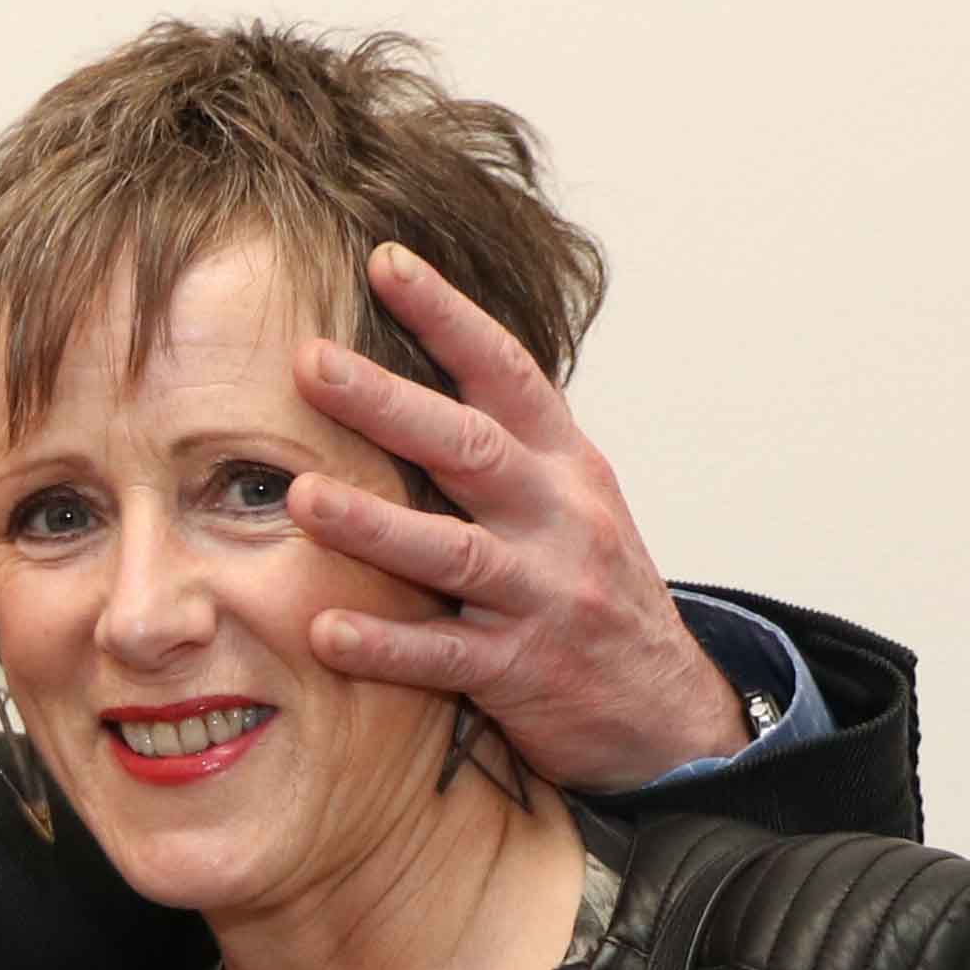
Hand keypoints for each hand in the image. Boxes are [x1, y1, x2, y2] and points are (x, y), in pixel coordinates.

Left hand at [288, 243, 743, 791]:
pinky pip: (444, 657)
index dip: (447, 315)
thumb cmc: (594, 589)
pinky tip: (324, 631)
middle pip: (470, 448)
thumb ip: (506, 442)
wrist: (669, 707)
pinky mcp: (522, 671)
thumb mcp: (572, 499)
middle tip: (310, 363)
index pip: (505, 372)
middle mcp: (558, 518)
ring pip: (452, 552)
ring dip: (374, 524)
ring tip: (301, 497)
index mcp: (565, 464)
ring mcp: (543, 594)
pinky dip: (385, 646)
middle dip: (387, 402)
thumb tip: (415, 364)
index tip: (384, 261)